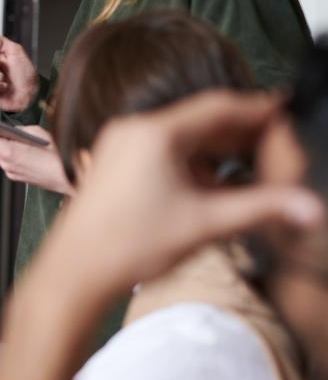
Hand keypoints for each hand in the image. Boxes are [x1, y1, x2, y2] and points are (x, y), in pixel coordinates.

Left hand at [0, 119, 72, 194]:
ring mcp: (10, 171)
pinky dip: (0, 148)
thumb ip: (19, 130)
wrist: (73, 177)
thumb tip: (9, 131)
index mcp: (8, 151)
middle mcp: (5, 163)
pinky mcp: (16, 175)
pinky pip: (4, 158)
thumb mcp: (37, 133)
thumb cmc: (59, 154)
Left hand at [45, 91, 324, 295]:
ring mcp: (119, 147)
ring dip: (218, 150)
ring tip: (255, 164)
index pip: (219, 107)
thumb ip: (262, 209)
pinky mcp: (114, 165)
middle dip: (242, 132)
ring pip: (182, 138)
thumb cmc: (128, 246)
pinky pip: (162, 152)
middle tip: (280, 142)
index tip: (287, 111)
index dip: (258, 109)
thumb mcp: (205, 224)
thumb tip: (310, 207)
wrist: (75, 272)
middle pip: (201, 121)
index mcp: (154, 133)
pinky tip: (216, 183)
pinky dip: (192, 163)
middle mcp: (133, 131)